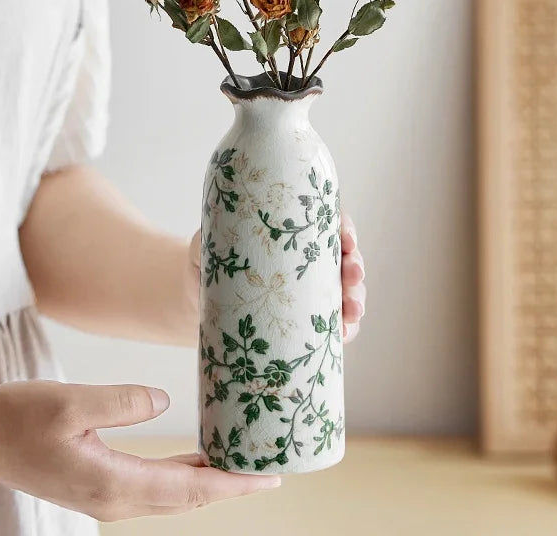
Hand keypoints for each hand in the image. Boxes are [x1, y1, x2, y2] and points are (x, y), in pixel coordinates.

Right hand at [0, 380, 277, 520]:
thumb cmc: (20, 418)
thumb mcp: (72, 403)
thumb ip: (123, 402)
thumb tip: (167, 403)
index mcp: (112, 483)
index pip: (188, 489)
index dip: (232, 484)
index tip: (269, 478)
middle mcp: (115, 498)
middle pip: (188, 499)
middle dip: (231, 486)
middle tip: (270, 470)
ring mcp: (107, 496)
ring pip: (173, 496)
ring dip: (210, 483)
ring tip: (243, 464)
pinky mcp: (100, 484)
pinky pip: (155, 487)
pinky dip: (185, 478)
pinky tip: (198, 461)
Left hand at [188, 212, 365, 343]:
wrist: (200, 297)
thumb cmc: (207, 259)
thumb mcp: (207, 243)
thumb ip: (212, 240)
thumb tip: (215, 247)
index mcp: (291, 228)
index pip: (328, 222)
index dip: (345, 230)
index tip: (348, 241)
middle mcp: (307, 256)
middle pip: (345, 257)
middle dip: (355, 268)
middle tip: (353, 278)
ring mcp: (311, 289)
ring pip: (346, 291)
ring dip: (356, 300)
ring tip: (352, 313)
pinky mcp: (306, 320)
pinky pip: (334, 324)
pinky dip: (344, 329)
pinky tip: (343, 334)